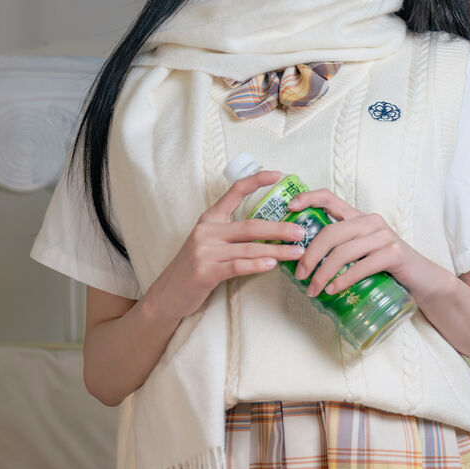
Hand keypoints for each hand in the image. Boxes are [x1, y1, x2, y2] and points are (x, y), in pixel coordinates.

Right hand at [144, 170, 305, 322]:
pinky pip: (237, 266)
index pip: (234, 192)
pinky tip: (272, 264)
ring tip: (297, 252)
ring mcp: (205, 251)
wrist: (168, 293)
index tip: (277, 175)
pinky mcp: (205, 271)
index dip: (256, 181)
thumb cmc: (194, 268)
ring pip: (248, 248)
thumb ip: (231, 234)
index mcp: (210, 219)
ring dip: (277, 250)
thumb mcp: (209, 243)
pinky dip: (257, 265)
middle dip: (279, 228)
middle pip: (250, 226)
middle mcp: (207, 231)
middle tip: (301, 231)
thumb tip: (268, 232)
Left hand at [284, 188, 434, 300]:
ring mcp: (383, 236)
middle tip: (299, 275)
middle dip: (310, 255)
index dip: (308, 198)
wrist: (423, 280)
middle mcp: (370, 221)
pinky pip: (361, 266)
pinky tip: (333, 290)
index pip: (329, 197)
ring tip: (313, 290)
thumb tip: (302, 263)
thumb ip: (340, 250)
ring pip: (343, 252)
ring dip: (323, 273)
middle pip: (330, 232)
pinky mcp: (393, 254)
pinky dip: (343, 280)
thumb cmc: (386, 268)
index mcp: (359, 217)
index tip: (289, 208)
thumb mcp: (361, 253)